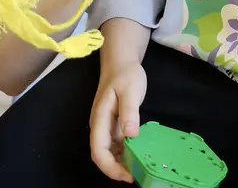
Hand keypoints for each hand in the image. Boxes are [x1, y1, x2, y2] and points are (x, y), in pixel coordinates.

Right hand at [90, 62, 146, 181]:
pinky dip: (125, 154)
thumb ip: (130, 112)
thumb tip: (130, 135)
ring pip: (109, 152)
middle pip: (101, 155)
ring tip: (139, 169)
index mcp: (100, 118)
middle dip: (116, 169)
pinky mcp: (114, 124)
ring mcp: (106, 126)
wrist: (122, 62)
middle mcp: (100, 125)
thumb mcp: (130, 90)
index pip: (98, 149)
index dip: (110, 167)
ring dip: (121, 163)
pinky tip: (138, 155)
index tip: (127, 175)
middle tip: (136, 176)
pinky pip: (116, 145)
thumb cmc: (126, 74)